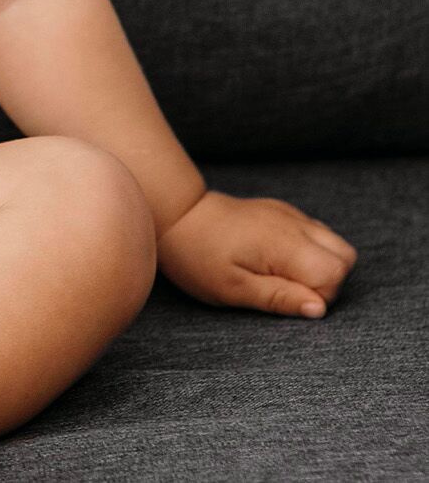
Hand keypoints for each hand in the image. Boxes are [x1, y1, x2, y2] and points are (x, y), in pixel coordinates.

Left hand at [157, 189, 356, 318]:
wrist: (175, 214)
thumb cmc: (198, 256)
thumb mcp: (233, 288)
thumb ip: (279, 297)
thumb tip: (320, 309)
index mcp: (283, 243)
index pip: (334, 273)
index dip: (317, 295)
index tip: (284, 296)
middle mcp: (292, 223)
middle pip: (345, 256)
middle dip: (328, 280)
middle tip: (286, 287)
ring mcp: (288, 214)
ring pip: (334, 242)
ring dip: (321, 264)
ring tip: (282, 273)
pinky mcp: (280, 210)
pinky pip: (314, 231)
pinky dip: (309, 249)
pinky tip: (278, 257)